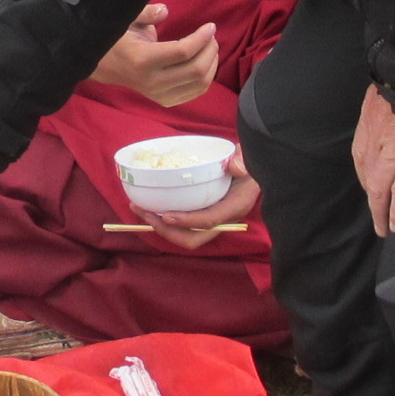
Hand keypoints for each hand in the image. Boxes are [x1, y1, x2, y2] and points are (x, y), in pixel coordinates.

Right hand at [92, 3, 220, 107]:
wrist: (106, 66)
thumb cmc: (118, 39)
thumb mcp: (127, 20)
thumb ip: (146, 13)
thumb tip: (165, 10)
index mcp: (143, 60)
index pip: (183, 52)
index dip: (202, 38)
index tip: (210, 26)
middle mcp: (153, 81)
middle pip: (196, 70)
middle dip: (210, 50)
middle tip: (211, 35)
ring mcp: (159, 94)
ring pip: (200, 83)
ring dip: (212, 63)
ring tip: (209, 47)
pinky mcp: (165, 101)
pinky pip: (196, 92)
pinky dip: (207, 77)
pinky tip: (205, 62)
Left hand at [140, 148, 259, 249]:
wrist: (255, 170)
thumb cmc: (251, 162)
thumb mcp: (251, 157)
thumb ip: (243, 159)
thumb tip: (235, 167)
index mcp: (235, 206)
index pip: (210, 220)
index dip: (188, 222)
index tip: (167, 216)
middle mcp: (223, 218)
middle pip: (193, 238)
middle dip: (167, 231)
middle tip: (146, 213)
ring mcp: (213, 219)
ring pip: (185, 235)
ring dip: (162, 227)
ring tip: (139, 209)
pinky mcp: (204, 214)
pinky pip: (183, 225)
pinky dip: (165, 220)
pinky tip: (150, 205)